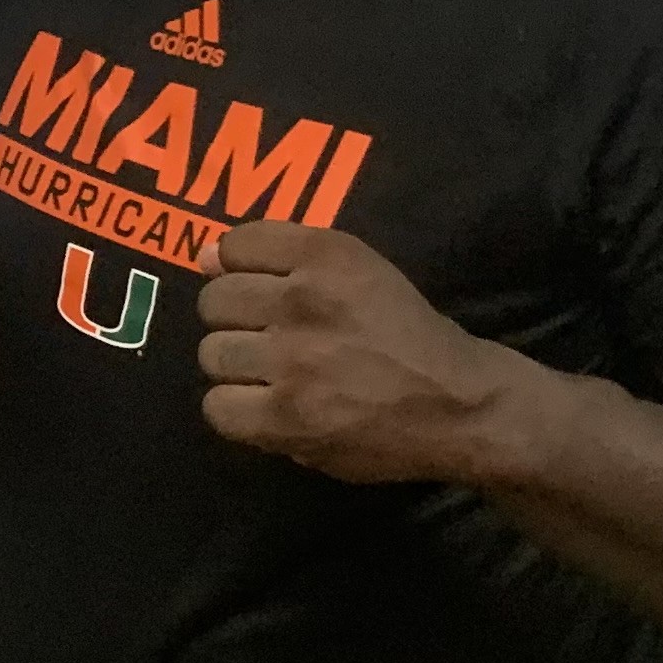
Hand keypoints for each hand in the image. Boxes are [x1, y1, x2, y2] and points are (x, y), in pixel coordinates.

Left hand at [196, 224, 509, 484]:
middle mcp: (303, 300)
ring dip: (237, 368)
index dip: (240, 271)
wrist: (458, 404)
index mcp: (326, 255)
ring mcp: (292, 361)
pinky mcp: (285, 417)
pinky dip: (236, 411)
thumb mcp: (358, 272)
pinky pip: (217, 407)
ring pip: (212, 354)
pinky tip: (266, 409)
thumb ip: (281, 259)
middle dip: (237, 322)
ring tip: (273, 378)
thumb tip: (204, 258)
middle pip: (214, 302)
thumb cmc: (404, 334)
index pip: (235, 245)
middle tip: (270, 341)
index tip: (264, 293)